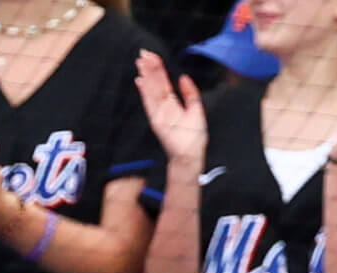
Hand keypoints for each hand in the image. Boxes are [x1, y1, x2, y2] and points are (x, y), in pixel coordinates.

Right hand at [136, 50, 208, 168]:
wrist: (191, 154)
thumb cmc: (194, 137)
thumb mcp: (196, 110)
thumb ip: (190, 93)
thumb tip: (184, 77)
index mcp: (173, 102)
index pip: (163, 82)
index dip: (158, 68)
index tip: (152, 55)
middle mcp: (164, 106)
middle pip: (155, 83)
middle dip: (149, 68)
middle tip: (143, 53)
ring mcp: (159, 112)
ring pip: (151, 90)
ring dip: (145, 76)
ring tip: (140, 62)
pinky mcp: (156, 120)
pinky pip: (149, 103)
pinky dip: (144, 92)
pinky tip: (140, 81)